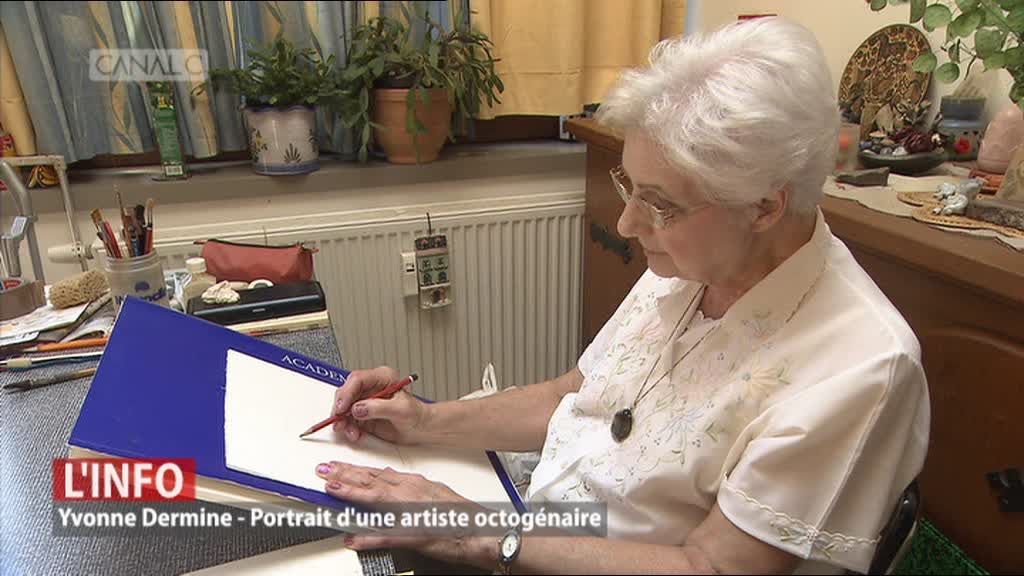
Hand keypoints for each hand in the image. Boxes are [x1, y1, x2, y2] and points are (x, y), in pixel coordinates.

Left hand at [316, 461, 490, 567]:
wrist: (478, 530)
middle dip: (345, 475)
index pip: (378, 473)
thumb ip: (409, 487)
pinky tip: (351, 539)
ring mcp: (410, 513)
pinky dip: (367, 537)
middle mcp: (409, 493)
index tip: (337, 466)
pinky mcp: (412, 534)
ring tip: (330, 489)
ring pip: (375, 499)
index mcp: (413, 484)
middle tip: (324, 470)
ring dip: (351, 493)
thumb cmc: (459, 515)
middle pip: (372, 480)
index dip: (355, 469)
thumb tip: (390, 482)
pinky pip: (385, 536)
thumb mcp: (433, 492)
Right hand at [333, 366, 429, 444]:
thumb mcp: (401, 410)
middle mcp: (371, 387)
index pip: (358, 379)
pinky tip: (354, 434)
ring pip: (344, 407)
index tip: (342, 407)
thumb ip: (378, 408)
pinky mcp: (362, 414)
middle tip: (340, 420)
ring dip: (343, 421)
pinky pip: (348, 419)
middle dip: (340, 408)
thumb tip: (358, 408)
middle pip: (346, 392)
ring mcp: (365, 400)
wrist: (421, 428)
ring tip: (350, 432)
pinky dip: (348, 428)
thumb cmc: (416, 415)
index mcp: (382, 377)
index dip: (347, 392)